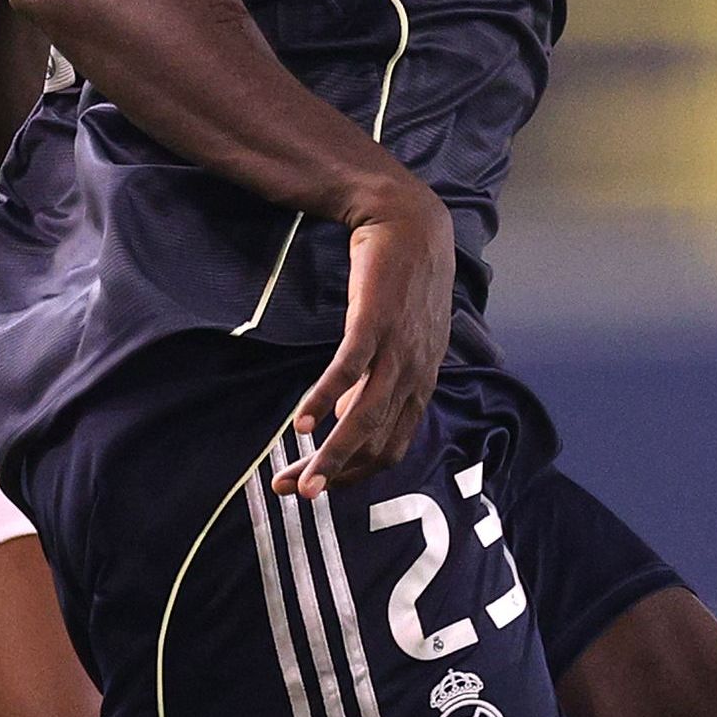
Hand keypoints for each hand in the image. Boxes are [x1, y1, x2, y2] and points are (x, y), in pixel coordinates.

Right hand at [274, 180, 455, 495]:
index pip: (390, 448)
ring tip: (298, 479)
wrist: (410, 223)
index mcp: (421, 382)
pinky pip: (348, 371)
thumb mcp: (399, 341)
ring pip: (364, 417)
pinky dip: (324, 400)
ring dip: (330, 454)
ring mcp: (398, 348)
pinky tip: (301, 423)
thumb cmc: (401, 283)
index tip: (321, 487)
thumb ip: (377, 381)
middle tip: (295, 493)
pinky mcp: (376, 321)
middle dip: (334, 474)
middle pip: (374, 443)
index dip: (355, 474)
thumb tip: (345, 417)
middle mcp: (415, 373)